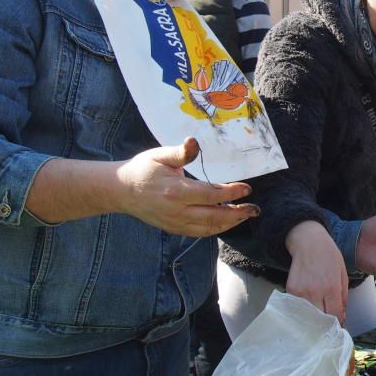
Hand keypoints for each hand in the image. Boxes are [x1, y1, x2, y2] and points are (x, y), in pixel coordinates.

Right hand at [114, 137, 257, 235]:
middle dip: (237, 213)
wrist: (120, 191)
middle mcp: (176, 210)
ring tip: (245, 215)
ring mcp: (174, 222)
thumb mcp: (160, 155)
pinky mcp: (173, 228)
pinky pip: (199, 233)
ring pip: (208, 228)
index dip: (231, 193)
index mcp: (175, 191)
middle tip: (255, 209)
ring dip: (230, 223)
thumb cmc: (143, 169)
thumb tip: (193, 142)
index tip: (247, 189)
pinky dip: (216, 229)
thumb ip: (180, 152)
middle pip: (213, 216)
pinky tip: (227, 222)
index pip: (210, 194)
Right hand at [285, 220, 348, 321]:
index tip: (338, 327)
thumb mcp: (343, 274)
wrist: (308, 242)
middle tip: (328, 326)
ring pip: (308, 315)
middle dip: (325, 325)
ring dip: (313, 319)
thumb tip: (342, 316)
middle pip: (320, 319)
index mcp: (331, 287)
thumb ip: (343, 296)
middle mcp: (315, 290)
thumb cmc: (328, 255)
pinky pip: (298, 306)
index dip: (337, 324)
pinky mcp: (291, 289)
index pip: (334, 315)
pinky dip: (303, 309)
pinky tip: (308, 306)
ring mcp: (301, 291)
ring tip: (318, 317)